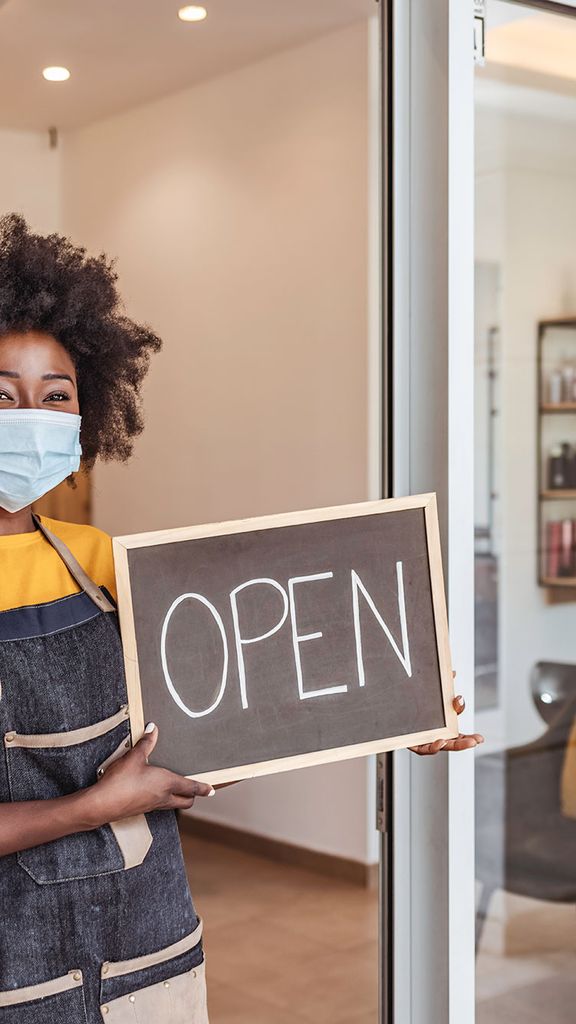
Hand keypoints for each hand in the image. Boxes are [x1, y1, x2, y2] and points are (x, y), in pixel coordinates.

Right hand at [81, 723, 214, 827]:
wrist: (102, 804)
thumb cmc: (120, 782)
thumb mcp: (134, 757)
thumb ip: (146, 743)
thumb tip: (153, 729)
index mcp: (167, 783)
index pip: (191, 787)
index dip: (203, 788)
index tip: (211, 789)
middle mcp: (163, 797)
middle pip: (185, 801)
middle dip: (192, 796)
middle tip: (195, 791)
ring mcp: (151, 805)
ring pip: (172, 804)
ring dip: (177, 798)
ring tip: (176, 789)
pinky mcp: (140, 809)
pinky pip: (158, 805)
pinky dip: (162, 799)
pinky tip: (152, 792)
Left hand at [408, 672, 483, 755]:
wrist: (390, 709)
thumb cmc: (413, 702)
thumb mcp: (430, 693)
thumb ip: (443, 686)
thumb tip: (453, 673)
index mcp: (441, 727)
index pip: (458, 735)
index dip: (470, 738)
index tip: (481, 739)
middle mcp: (434, 735)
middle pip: (452, 743)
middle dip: (464, 742)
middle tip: (475, 741)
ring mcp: (423, 740)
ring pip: (439, 747)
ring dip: (449, 745)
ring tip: (456, 741)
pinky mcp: (412, 743)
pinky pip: (423, 749)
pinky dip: (432, 746)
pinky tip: (439, 741)